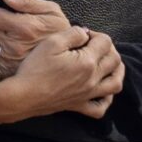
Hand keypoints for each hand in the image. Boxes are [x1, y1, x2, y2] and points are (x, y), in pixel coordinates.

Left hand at [0, 0, 73, 79]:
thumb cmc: (59, 33)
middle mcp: (14, 46)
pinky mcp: (4, 74)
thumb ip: (27, 0)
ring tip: (3, 42)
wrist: (68, 63)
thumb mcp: (52, 11)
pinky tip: (2, 55)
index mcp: (25, 27)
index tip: (2, 14)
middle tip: (5, 28)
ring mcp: (8, 61)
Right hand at [0, 25, 125, 122]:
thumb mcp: (52, 42)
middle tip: (95, 45)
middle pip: (115, 61)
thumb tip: (85, 33)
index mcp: (87, 61)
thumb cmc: (35, 68)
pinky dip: (106, 99)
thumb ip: (74, 33)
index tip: (84, 35)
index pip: (105, 42)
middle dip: (109, 48)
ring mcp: (87, 94)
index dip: (96, 34)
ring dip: (117, 72)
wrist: (23, 95)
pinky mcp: (79, 106)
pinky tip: (102, 92)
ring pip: (115, 84)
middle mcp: (92, 79)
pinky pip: (100, 108)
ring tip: (110, 64)